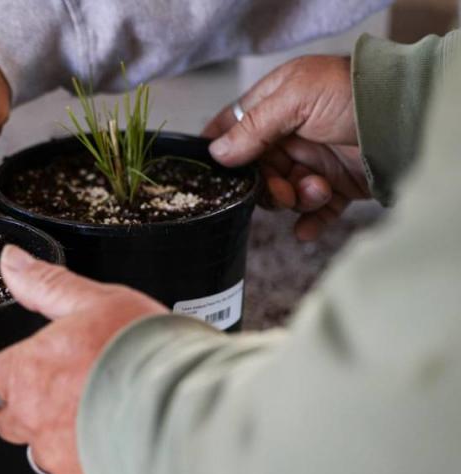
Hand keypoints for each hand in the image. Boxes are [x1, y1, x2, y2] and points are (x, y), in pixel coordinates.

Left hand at [0, 245, 166, 473]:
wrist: (190, 409)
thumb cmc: (143, 352)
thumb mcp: (94, 301)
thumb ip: (47, 286)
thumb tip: (11, 262)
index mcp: (23, 374)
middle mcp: (33, 422)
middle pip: (10, 419)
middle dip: (29, 406)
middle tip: (71, 386)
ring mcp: (59, 459)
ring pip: (46, 449)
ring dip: (64, 432)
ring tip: (104, 411)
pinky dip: (93, 459)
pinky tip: (121, 438)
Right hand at [202, 55, 369, 240]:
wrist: (408, 118)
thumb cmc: (355, 94)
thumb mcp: (296, 98)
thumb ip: (253, 126)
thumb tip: (218, 153)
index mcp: (277, 103)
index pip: (234, 127)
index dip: (222, 149)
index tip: (216, 172)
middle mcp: (292, 133)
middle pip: (257, 170)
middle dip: (266, 185)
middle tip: (281, 189)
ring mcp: (314, 160)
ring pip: (283, 192)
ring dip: (294, 199)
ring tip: (316, 191)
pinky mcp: (336, 185)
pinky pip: (312, 212)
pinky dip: (308, 223)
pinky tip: (305, 230)